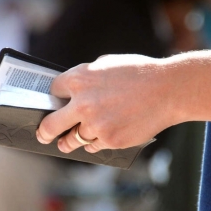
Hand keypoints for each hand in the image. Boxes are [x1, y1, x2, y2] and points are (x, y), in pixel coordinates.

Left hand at [36, 54, 177, 152]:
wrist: (167, 90)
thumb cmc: (140, 73)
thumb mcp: (108, 64)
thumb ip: (87, 77)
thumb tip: (75, 89)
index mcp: (79, 79)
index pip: (53, 91)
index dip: (55, 97)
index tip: (55, 103)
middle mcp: (83, 104)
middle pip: (51, 124)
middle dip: (44, 131)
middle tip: (43, 135)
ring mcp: (95, 125)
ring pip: (73, 139)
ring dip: (69, 141)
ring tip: (64, 144)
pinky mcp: (110, 140)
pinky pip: (93, 146)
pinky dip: (94, 143)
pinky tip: (96, 139)